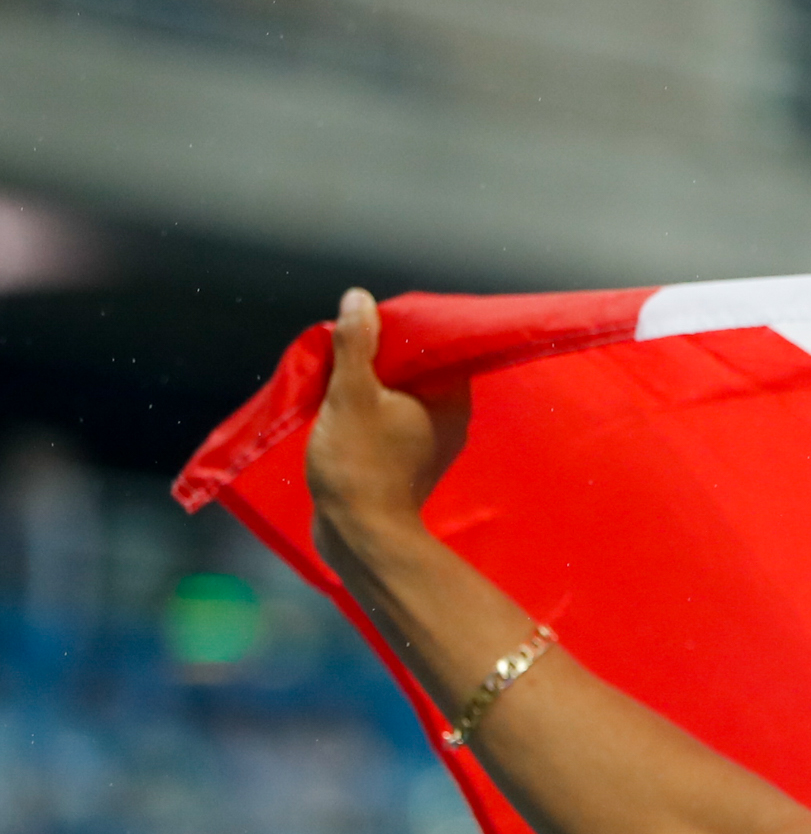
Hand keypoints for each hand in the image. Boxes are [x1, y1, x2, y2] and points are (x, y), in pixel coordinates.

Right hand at [304, 288, 470, 544]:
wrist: (358, 534)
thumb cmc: (359, 463)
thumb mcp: (352, 394)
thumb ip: (358, 344)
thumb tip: (360, 299)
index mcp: (450, 400)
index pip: (437, 345)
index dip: (404, 327)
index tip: (371, 320)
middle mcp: (448, 419)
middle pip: (415, 367)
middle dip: (380, 352)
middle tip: (347, 341)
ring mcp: (427, 440)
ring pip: (398, 392)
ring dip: (368, 379)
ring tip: (337, 367)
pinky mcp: (405, 458)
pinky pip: (387, 416)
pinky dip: (365, 404)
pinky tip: (338, 399)